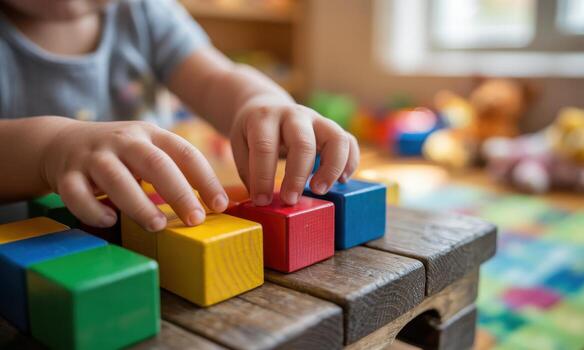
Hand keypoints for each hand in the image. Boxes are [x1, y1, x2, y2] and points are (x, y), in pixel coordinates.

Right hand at [42, 119, 226, 230]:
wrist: (60, 142)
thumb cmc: (119, 154)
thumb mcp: (147, 149)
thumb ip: (174, 168)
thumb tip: (212, 205)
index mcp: (150, 133)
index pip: (185, 152)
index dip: (206, 179)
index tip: (221, 205)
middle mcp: (123, 141)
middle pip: (155, 163)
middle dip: (178, 192)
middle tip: (195, 220)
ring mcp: (93, 156)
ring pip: (116, 178)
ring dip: (139, 204)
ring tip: (158, 226)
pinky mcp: (66, 174)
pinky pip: (77, 194)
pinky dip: (93, 210)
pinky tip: (109, 220)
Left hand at [230, 95, 359, 205]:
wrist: (267, 105)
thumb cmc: (252, 133)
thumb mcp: (240, 145)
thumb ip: (250, 171)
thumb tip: (264, 202)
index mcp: (264, 117)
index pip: (265, 147)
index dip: (263, 176)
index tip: (262, 201)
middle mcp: (294, 115)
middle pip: (303, 143)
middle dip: (297, 176)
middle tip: (290, 200)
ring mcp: (316, 119)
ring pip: (336, 138)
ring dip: (331, 168)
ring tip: (319, 190)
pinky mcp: (331, 128)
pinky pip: (349, 141)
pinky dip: (350, 162)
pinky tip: (341, 181)